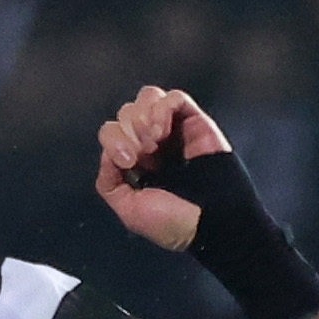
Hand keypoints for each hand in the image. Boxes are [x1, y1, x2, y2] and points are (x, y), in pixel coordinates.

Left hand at [95, 85, 227, 251]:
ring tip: (156, 140)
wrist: (211, 219)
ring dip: (145, 116)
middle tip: (145, 154)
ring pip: (148, 97)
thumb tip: (108, 155)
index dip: (113, 140)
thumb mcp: (130, 211)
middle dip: (129, 131)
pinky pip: (174, 97)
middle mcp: (153, 142)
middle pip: (126, 112)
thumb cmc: (175, 221)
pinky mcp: (196, 122)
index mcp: (136, 161)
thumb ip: (109, 184)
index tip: (129, 163)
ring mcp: (175, 129)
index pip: (112, 130)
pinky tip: (166, 130)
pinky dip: (164, 108)